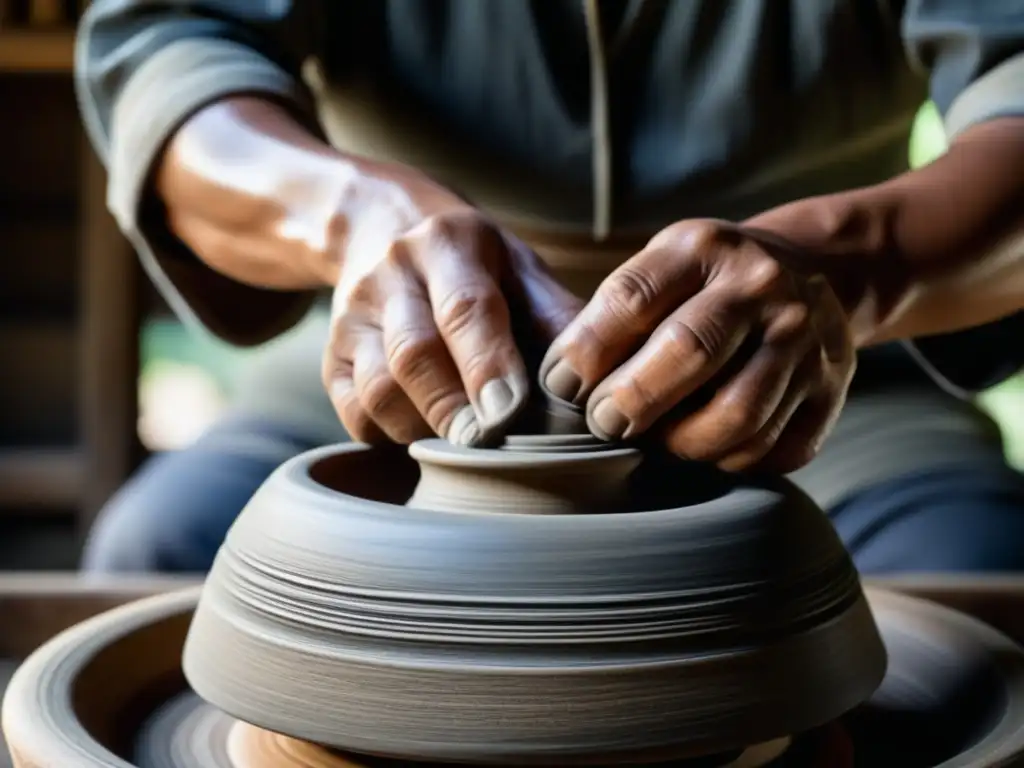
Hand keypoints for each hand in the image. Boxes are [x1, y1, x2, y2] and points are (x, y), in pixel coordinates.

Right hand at [324, 186, 582, 446]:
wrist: (380, 230)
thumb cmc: (473, 266)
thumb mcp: (519, 269)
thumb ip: (557, 317)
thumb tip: (597, 379)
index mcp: (448, 242)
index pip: (465, 307)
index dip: (488, 364)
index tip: (510, 411)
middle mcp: (391, 273)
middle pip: (414, 354)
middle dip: (453, 407)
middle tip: (487, 443)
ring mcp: (352, 316)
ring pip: (377, 389)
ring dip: (422, 426)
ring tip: (462, 443)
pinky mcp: (330, 357)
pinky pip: (353, 412)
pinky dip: (389, 436)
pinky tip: (424, 434)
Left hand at [540, 220, 855, 472]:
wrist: (815, 272)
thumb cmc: (708, 284)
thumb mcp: (663, 269)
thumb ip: (613, 317)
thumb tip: (562, 388)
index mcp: (703, 249)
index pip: (632, 299)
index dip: (586, 351)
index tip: (561, 386)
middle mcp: (761, 286)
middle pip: (689, 352)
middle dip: (632, 400)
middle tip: (603, 424)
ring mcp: (805, 339)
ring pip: (736, 415)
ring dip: (680, 442)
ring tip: (656, 440)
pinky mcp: (832, 390)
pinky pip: (773, 448)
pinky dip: (730, 459)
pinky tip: (707, 446)